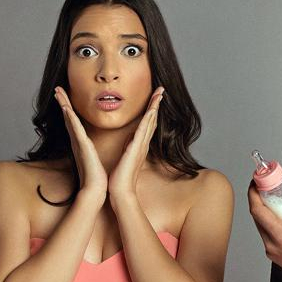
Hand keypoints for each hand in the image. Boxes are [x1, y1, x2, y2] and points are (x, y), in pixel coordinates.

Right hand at [54, 86, 106, 199]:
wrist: (96, 188)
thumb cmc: (96, 175)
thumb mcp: (94, 158)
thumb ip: (92, 150)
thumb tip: (94, 147)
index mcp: (81, 143)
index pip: (73, 122)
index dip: (68, 109)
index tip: (64, 97)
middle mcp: (77, 140)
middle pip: (68, 117)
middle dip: (62, 102)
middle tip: (57, 89)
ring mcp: (78, 142)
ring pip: (69, 119)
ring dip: (64, 104)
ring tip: (58, 92)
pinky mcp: (81, 145)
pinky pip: (75, 128)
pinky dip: (70, 118)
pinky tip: (66, 108)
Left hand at [108, 87, 163, 203]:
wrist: (120, 191)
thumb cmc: (120, 178)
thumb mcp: (123, 158)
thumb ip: (127, 149)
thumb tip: (127, 142)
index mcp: (138, 145)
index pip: (146, 125)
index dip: (151, 111)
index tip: (154, 99)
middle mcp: (142, 144)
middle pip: (152, 120)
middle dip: (156, 104)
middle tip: (161, 90)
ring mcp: (141, 145)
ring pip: (150, 121)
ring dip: (155, 106)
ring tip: (159, 93)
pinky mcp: (136, 148)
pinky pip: (144, 130)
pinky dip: (149, 118)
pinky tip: (152, 109)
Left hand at [247, 181, 281, 281]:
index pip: (258, 211)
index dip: (253, 195)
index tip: (255, 184)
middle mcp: (272, 245)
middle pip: (257, 218)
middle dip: (259, 200)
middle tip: (265, 188)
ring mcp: (272, 252)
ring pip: (261, 227)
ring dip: (264, 212)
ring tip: (274, 201)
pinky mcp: (274, 255)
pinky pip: (267, 235)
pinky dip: (270, 224)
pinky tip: (280, 218)